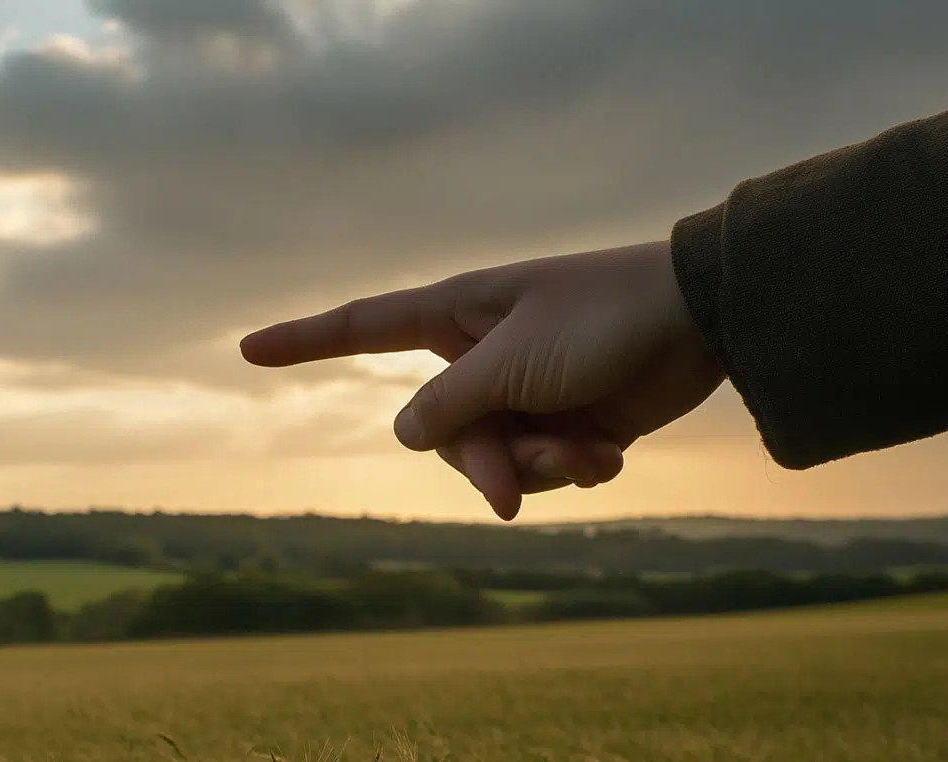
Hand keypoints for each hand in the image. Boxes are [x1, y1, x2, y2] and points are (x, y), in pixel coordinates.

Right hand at [240, 241, 724, 520]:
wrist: (700, 324)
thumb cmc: (601, 320)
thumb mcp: (512, 364)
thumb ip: (451, 405)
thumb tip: (405, 435)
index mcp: (458, 315)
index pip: (363, 328)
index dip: (304, 342)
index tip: (248, 349)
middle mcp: (484, 355)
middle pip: (442, 433)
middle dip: (481, 464)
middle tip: (516, 482)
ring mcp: (526, 393)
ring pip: (495, 462)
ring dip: (538, 472)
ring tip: (587, 455)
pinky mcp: (568, 425)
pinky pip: (543, 472)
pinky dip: (574, 472)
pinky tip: (611, 452)